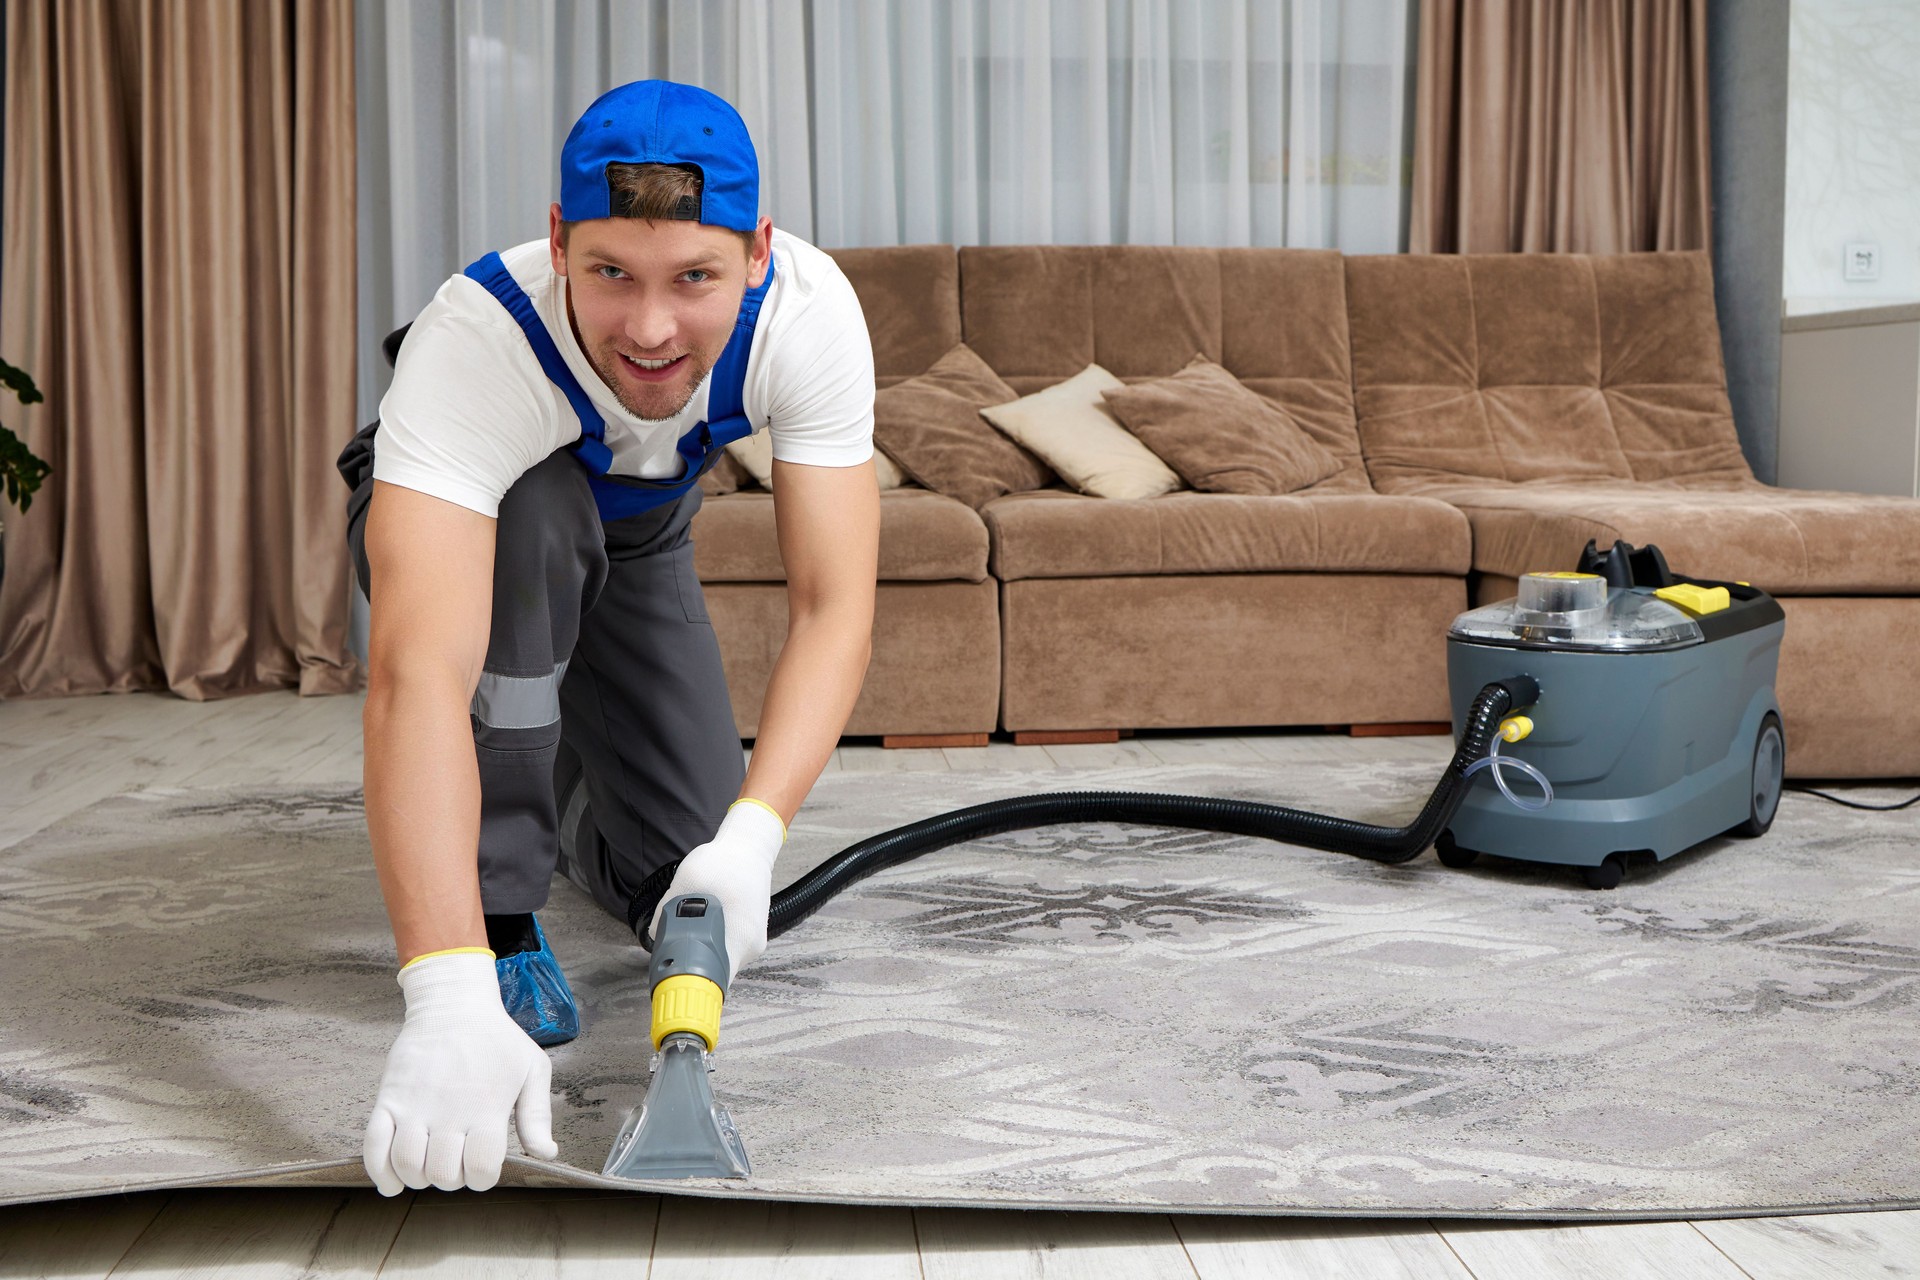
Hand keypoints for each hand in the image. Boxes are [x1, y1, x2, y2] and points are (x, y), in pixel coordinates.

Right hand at [362, 951, 559, 1194]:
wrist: (454, 1005)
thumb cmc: (497, 1039)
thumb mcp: (532, 1069)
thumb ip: (538, 1116)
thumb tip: (547, 1154)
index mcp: (486, 1108)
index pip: (481, 1169)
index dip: (483, 1178)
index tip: (483, 1166)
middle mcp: (448, 1112)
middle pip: (444, 1173)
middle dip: (452, 1179)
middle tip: (456, 1163)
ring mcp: (414, 1107)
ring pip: (408, 1165)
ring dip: (418, 1178)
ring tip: (429, 1168)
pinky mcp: (388, 1100)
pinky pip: (374, 1147)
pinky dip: (380, 1173)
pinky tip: (393, 1182)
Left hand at [648, 799, 786, 982]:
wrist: (750, 848)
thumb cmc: (722, 862)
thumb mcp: (686, 880)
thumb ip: (667, 911)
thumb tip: (655, 936)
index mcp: (739, 937)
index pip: (714, 980)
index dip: (690, 982)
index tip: (672, 978)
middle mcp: (750, 947)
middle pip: (714, 972)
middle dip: (690, 962)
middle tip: (672, 945)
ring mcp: (752, 943)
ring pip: (718, 961)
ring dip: (699, 950)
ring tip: (690, 926)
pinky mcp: (749, 937)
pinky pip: (724, 949)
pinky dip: (709, 942)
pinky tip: (702, 924)